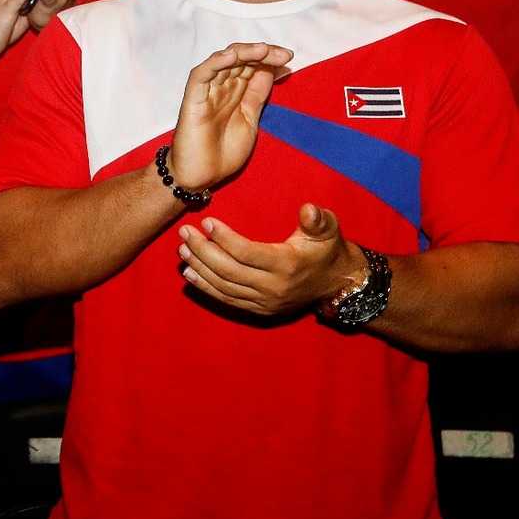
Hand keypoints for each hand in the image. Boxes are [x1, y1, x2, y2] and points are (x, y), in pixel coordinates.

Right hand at [166, 42, 292, 193]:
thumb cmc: (223, 152)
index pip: (253, 65)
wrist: (203, 176)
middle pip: (241, 59)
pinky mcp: (193, 98)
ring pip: (223, 61)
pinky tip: (231, 56)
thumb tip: (275, 69)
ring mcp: (208, 91)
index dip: (270, 58)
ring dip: (244, 52)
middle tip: (283, 55)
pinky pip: (201, 75)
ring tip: (264, 50)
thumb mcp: (250, 119)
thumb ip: (258, 94)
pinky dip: (215, 63)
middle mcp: (222, 87)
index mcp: (237, 92)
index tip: (287, 58)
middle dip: (263, 53)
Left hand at [177, 204, 368, 315]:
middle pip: (228, 270)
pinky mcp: (258, 310)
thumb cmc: (328, 250)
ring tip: (182, 249)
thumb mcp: (328, 229)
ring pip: (223, 287)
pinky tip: (190, 274)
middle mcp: (272, 287)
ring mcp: (264, 302)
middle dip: (202, 251)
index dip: (224, 238)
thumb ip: (317, 218)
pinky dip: (206, 287)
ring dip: (199, 268)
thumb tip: (307, 209)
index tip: (206, 222)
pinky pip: (226, 300)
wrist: (336, 284)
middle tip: (185, 233)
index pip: (246, 252)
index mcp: (286, 265)